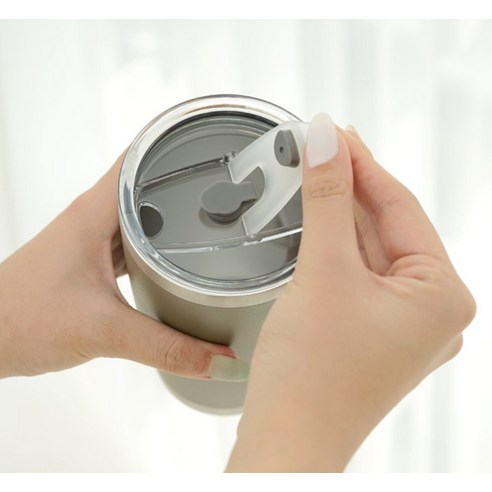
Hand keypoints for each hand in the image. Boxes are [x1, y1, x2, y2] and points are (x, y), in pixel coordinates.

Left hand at [0, 154, 236, 377]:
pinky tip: (174, 262)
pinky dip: (155, 249)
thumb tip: (217, 358)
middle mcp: (94, 219)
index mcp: (95, 213)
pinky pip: (132, 245)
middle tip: (225, 188)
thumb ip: (166, 347)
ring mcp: (91, 240)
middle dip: (186, 183)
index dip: (175, 143)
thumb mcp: (103, 332)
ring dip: (171, 218)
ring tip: (209, 222)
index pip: (140, 158)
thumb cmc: (17, 318)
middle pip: (147, 184)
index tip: (209, 142)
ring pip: (140, 217)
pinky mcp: (90, 262)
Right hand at [227, 115, 475, 471]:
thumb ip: (326, 200)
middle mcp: (430, 310)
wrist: (286, 439)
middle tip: (318, 145)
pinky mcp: (371, 331)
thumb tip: (326, 140)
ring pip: (369, 249)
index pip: (401, 207)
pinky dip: (334, 246)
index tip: (334, 130)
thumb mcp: (323, 271)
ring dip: (338, 214)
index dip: (363, 163)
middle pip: (386, 227)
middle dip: (349, 186)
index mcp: (442, 295)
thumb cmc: (311, 374)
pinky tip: (314, 221)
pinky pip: (357, 273)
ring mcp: (401, 323)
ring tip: (312, 174)